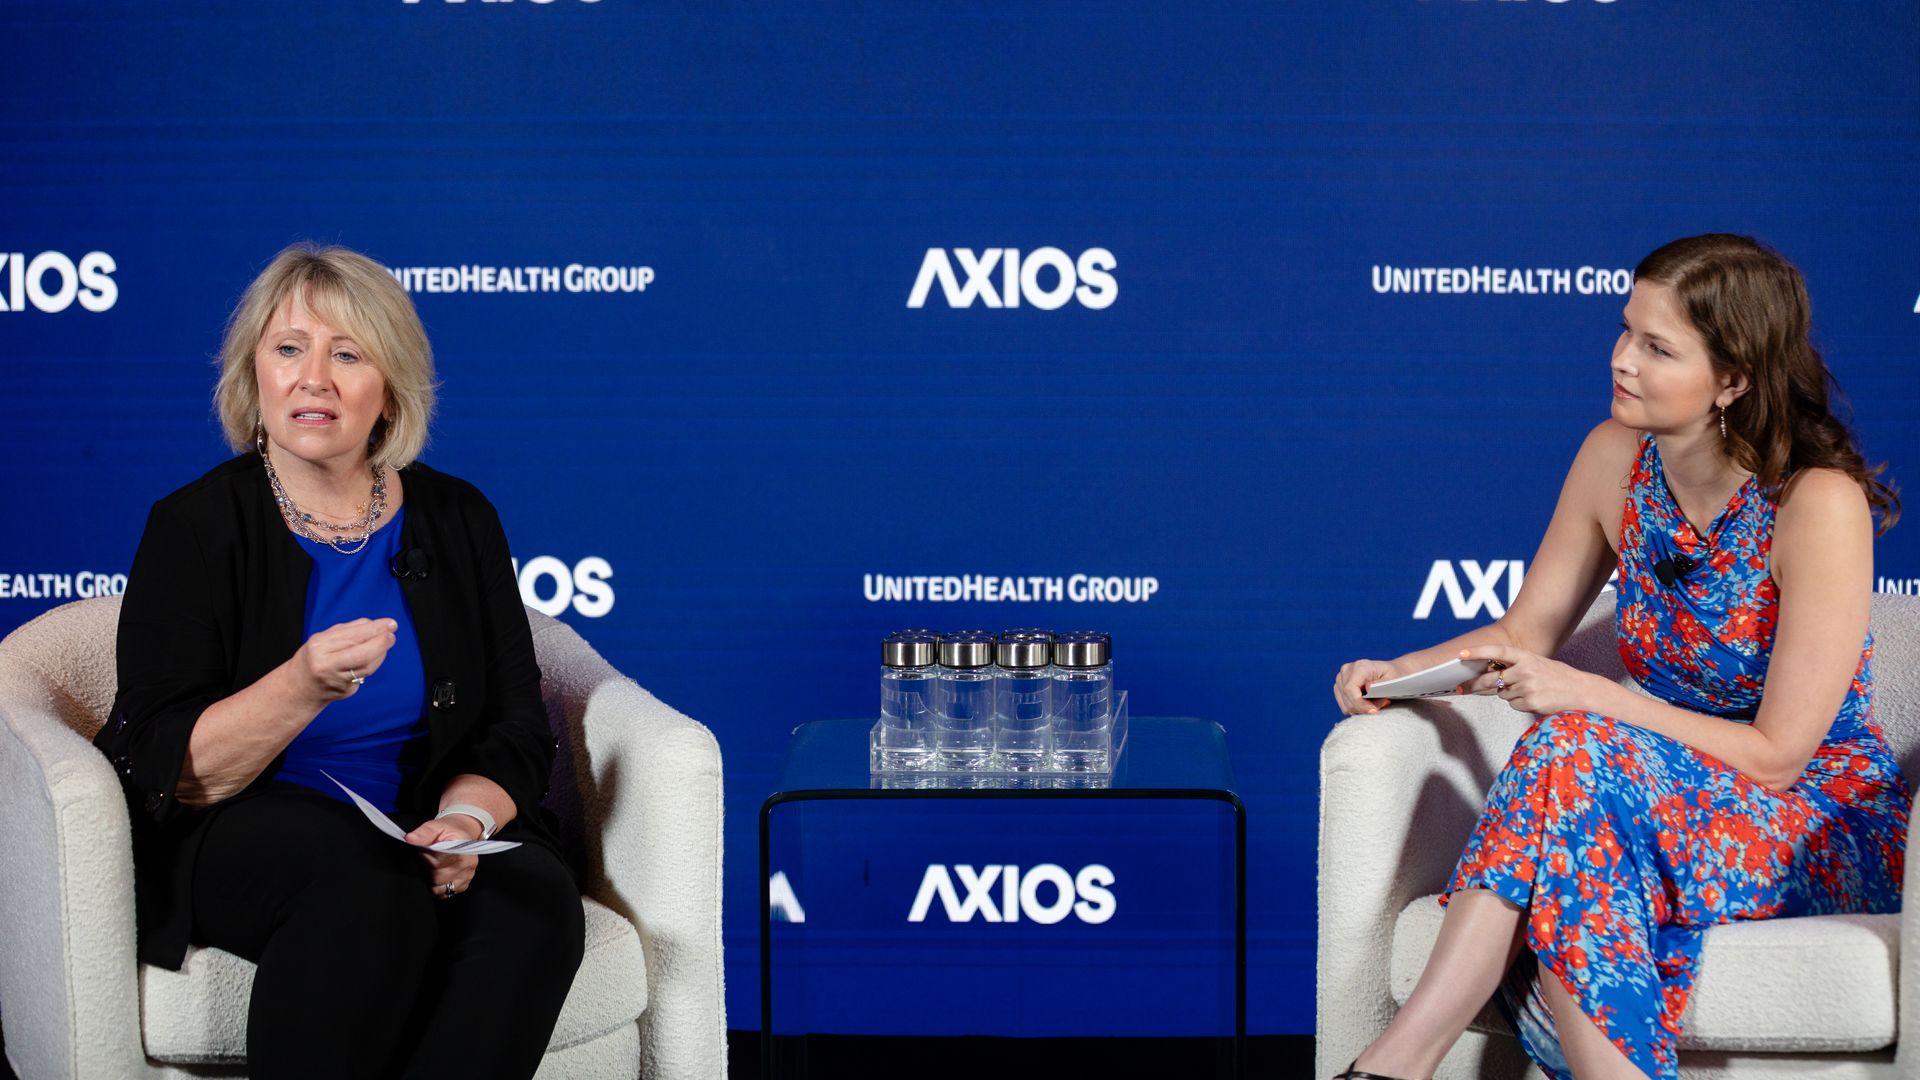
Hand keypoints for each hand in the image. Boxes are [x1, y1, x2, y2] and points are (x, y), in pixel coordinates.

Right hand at [293, 618, 398, 701]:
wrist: (299, 686)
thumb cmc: (316, 657)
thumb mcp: (324, 639)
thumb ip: (348, 630)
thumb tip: (375, 624)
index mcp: (319, 646)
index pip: (353, 636)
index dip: (375, 629)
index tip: (390, 624)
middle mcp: (326, 664)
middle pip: (361, 653)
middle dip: (381, 643)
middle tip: (392, 635)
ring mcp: (335, 680)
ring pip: (366, 667)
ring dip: (381, 654)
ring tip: (387, 642)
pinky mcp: (343, 691)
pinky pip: (364, 675)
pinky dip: (374, 664)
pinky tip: (377, 656)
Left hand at [404, 816, 480, 899]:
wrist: (463, 833)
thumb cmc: (449, 830)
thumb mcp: (436, 826)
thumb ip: (424, 833)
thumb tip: (410, 839)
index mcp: (463, 848)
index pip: (439, 861)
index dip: (426, 858)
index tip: (423, 851)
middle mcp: (468, 864)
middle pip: (437, 877)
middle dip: (427, 869)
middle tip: (426, 858)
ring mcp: (467, 876)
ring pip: (440, 887)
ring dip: (432, 880)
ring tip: (432, 867)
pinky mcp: (464, 884)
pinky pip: (446, 893)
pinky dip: (438, 887)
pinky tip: (437, 874)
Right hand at [1334, 658, 1403, 714]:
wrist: (1390, 672)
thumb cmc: (1395, 675)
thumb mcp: (1394, 679)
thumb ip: (1381, 684)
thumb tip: (1367, 688)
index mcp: (1360, 666)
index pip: (1350, 689)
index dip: (1360, 704)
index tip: (1373, 711)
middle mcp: (1347, 670)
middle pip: (1347, 699)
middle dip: (1364, 708)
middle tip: (1382, 704)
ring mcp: (1341, 678)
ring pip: (1345, 705)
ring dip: (1361, 709)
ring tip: (1377, 703)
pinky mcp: (1340, 686)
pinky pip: (1345, 706)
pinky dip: (1358, 708)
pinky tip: (1369, 703)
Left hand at [1457, 645, 1605, 716]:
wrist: (1581, 691)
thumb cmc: (1557, 677)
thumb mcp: (1536, 664)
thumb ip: (1515, 667)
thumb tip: (1488, 677)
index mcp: (1526, 656)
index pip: (1497, 652)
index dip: (1477, 652)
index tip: (1460, 655)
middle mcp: (1525, 670)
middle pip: (1491, 679)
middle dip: (1475, 685)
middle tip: (1461, 688)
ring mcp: (1528, 686)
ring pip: (1503, 694)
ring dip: (1509, 694)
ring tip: (1529, 690)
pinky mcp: (1531, 702)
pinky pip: (1513, 705)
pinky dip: (1519, 704)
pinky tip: (1534, 699)